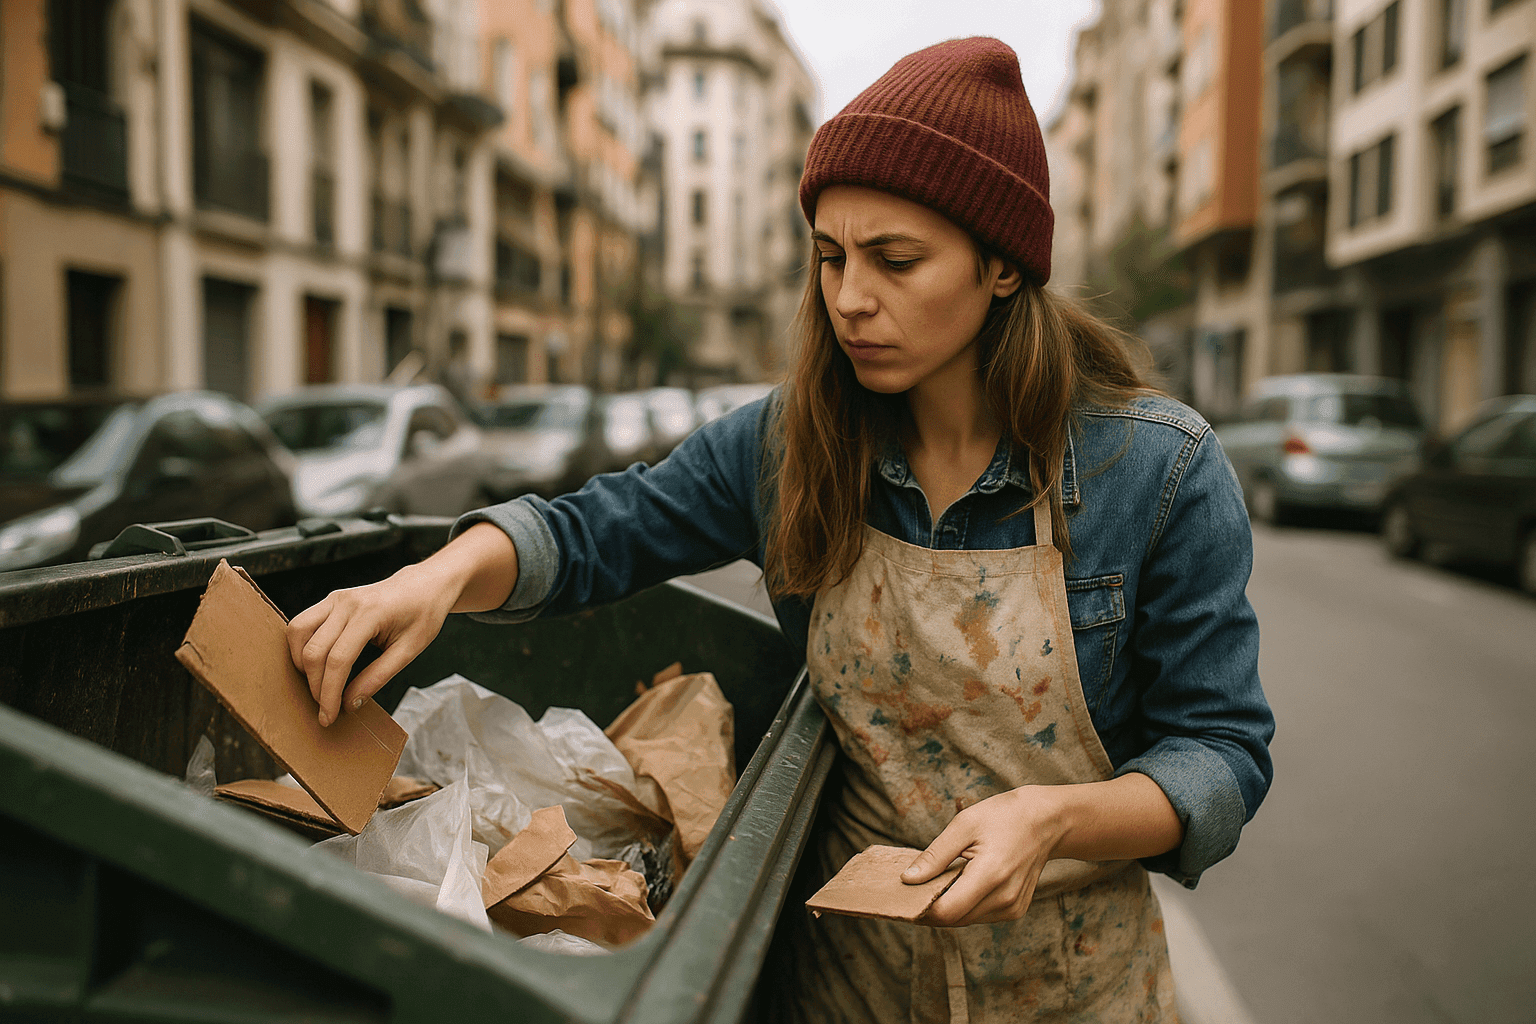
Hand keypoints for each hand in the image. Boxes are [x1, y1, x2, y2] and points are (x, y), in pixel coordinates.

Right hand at [287, 561, 459, 726]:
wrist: (425, 585)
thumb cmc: (423, 615)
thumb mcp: (409, 650)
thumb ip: (378, 677)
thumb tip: (350, 703)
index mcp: (370, 613)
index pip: (338, 660)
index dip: (329, 693)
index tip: (328, 717)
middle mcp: (347, 603)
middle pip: (314, 650)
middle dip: (315, 685)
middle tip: (325, 708)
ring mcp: (336, 598)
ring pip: (297, 632)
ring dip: (300, 664)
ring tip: (318, 685)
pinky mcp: (331, 600)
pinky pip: (302, 624)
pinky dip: (301, 647)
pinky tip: (315, 665)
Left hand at [902, 786, 1066, 927]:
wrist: (1046, 821)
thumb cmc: (1003, 816)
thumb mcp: (964, 825)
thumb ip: (935, 855)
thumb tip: (908, 879)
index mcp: (991, 875)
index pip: (947, 911)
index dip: (922, 908)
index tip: (906, 896)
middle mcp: (1004, 897)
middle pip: (954, 919)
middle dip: (932, 907)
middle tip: (915, 887)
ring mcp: (1013, 907)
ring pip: (966, 920)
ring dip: (950, 906)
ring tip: (941, 880)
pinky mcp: (1016, 909)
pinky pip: (981, 915)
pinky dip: (967, 904)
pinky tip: (963, 883)